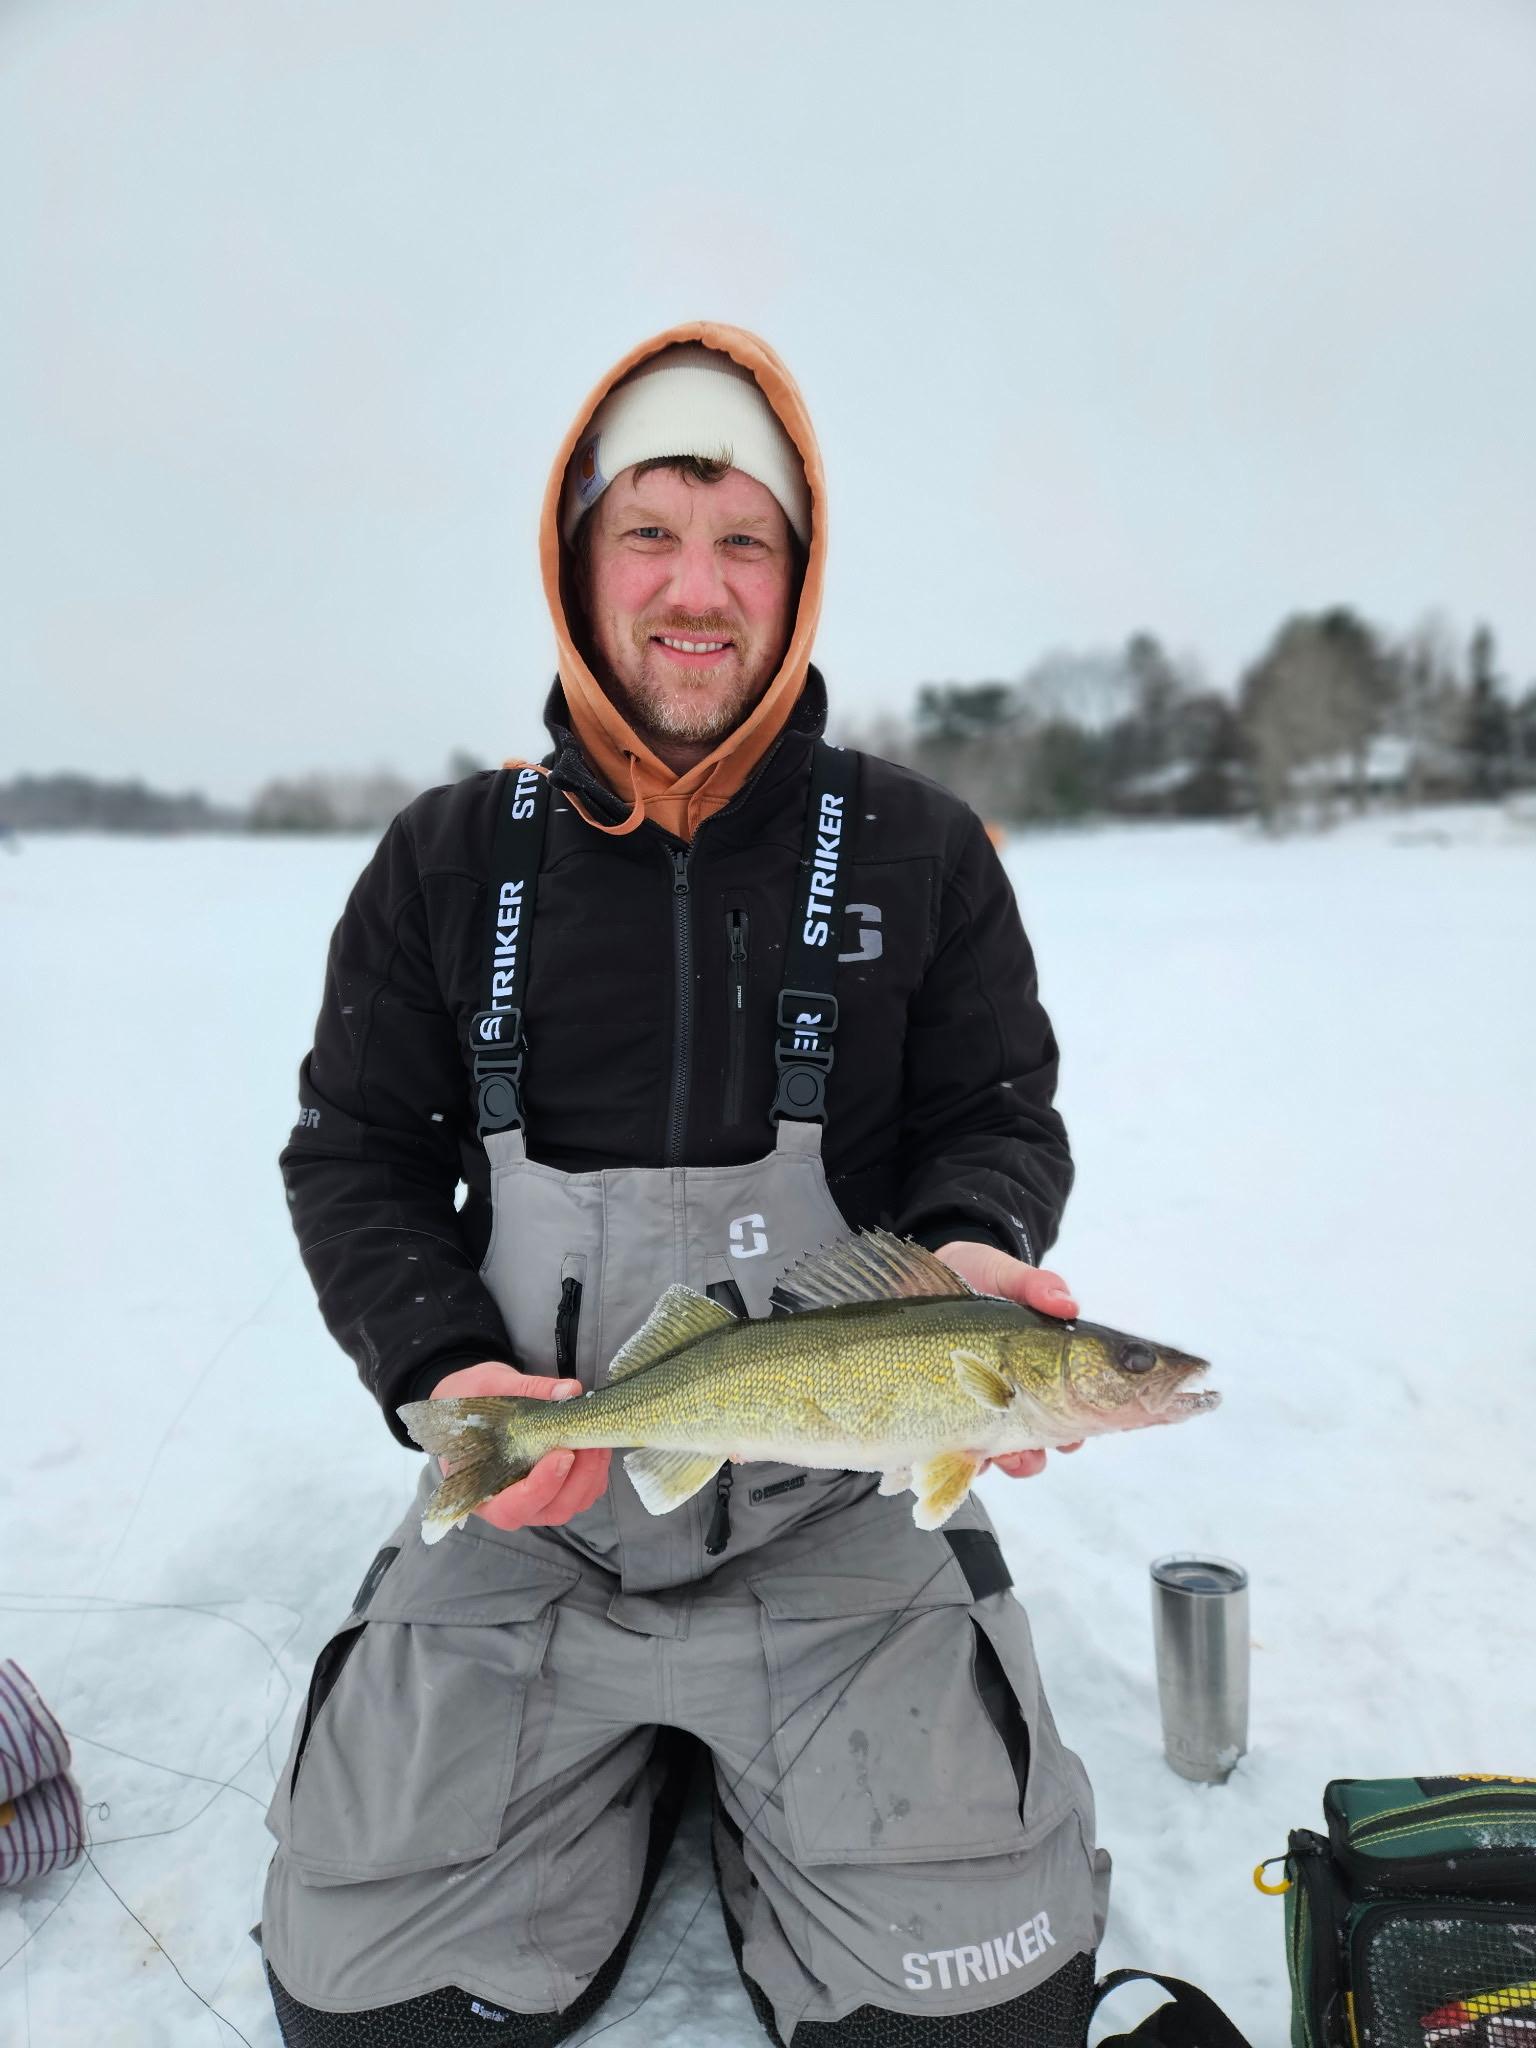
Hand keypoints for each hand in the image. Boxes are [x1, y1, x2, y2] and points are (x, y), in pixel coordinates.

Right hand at [429, 1361, 610, 1528]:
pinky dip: (595, 1474)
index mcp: (479, 1488)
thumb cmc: (469, 1398)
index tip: (562, 1455)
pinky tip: (596, 1445)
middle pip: (550, 1509)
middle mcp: (508, 1503)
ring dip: (591, 1476)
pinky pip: (581, 1493)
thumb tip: (569, 1391)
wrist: (468, 1398)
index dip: (540, 1488)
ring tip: (597, 1438)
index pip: (511, 1508)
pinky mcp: (554, 1488)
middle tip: (590, 1440)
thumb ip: (527, 1390)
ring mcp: (534, 1500)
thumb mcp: (490, 1385)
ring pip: (571, 1504)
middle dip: (578, 1478)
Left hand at [934, 1240, 1083, 1479]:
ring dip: (1000, 1463)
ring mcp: (978, 1408)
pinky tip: (957, 1455)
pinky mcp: (940, 1416)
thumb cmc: (973, 1276)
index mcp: (1043, 1366)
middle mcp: (1016, 1394)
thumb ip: (1034, 1286)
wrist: (916, 1278)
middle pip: (1036, 1442)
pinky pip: (953, 1455)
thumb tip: (1067, 1304)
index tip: (1073, 1440)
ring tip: (994, 1458)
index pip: (1073, 1409)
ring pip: (999, 1455)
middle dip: (1035, 1456)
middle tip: (1029, 1454)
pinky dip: (958, 1462)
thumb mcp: (1004, 1275)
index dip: (1076, 1432)